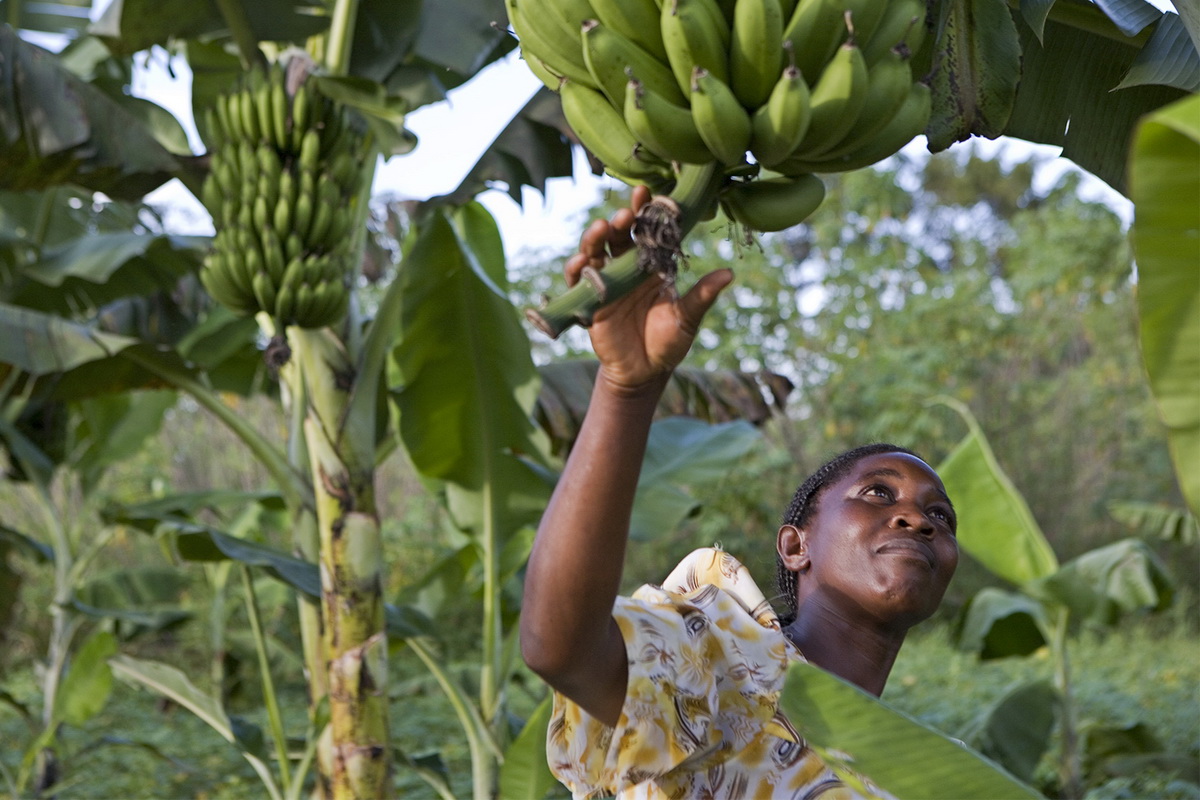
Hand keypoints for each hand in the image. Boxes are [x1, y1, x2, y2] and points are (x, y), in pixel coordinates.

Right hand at [565, 186, 732, 394]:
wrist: (644, 372)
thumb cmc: (669, 342)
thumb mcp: (687, 318)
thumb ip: (701, 296)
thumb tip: (729, 274)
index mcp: (652, 265)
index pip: (648, 232)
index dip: (647, 212)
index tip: (649, 193)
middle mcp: (627, 268)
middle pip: (619, 236)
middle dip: (619, 221)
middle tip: (626, 214)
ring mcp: (606, 282)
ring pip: (596, 251)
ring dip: (595, 238)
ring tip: (601, 229)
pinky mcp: (589, 300)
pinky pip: (578, 280)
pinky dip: (576, 269)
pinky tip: (581, 262)